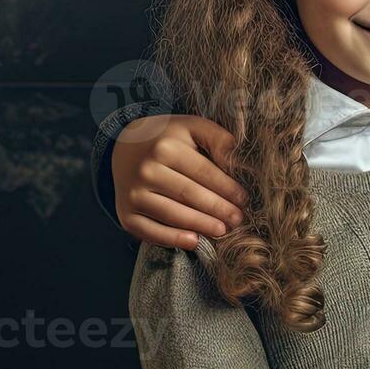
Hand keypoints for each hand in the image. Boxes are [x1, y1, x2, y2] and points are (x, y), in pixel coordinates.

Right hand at [114, 115, 248, 249]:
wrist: (126, 147)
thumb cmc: (169, 139)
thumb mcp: (192, 127)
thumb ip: (217, 138)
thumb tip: (236, 159)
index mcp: (165, 148)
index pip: (203, 172)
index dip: (227, 188)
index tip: (244, 199)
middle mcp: (146, 171)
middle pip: (189, 195)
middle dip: (218, 209)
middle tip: (238, 219)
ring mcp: (133, 194)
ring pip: (172, 214)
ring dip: (201, 225)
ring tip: (222, 230)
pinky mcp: (125, 213)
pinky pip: (149, 231)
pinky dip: (171, 239)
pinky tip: (194, 241)